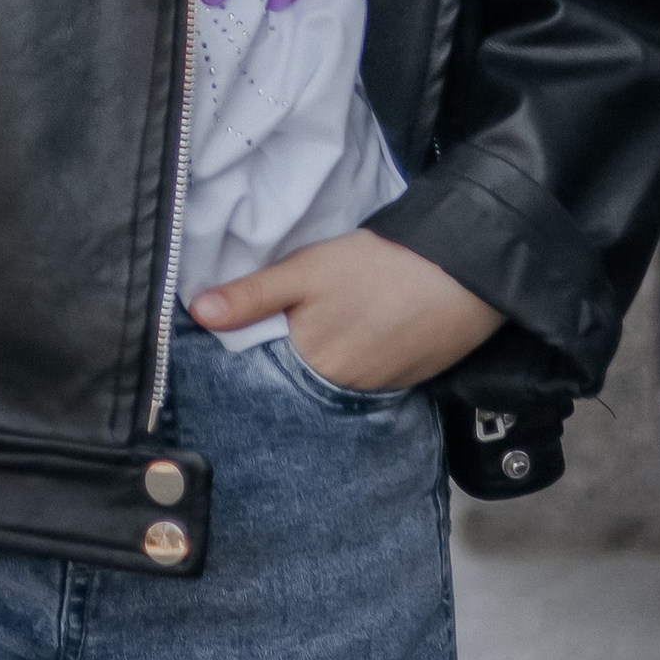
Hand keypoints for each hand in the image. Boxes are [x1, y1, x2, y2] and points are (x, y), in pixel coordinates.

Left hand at [190, 230, 503, 385]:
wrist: (463, 274)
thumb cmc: (378, 268)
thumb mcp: (306, 271)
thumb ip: (252, 296)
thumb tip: (196, 313)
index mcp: (311, 366)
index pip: (270, 370)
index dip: (262, 348)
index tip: (259, 330)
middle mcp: (344, 391)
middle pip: (306, 375)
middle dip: (298, 353)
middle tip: (307, 317)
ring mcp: (381, 388)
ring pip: (340, 375)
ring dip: (333, 355)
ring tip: (341, 319)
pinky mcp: (411, 379)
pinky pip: (374, 374)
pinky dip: (367, 356)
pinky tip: (370, 327)